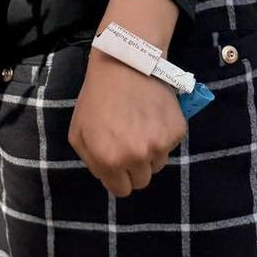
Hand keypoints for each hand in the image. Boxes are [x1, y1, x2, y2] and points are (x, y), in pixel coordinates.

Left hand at [69, 50, 185, 196]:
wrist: (124, 66)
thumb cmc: (96, 98)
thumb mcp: (78, 131)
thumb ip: (91, 160)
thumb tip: (108, 177)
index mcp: (108, 160)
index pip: (122, 190)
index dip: (118, 178)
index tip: (118, 166)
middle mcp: (136, 157)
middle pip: (142, 181)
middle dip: (134, 168)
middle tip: (128, 143)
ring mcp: (159, 145)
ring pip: (158, 164)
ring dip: (149, 152)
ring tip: (138, 126)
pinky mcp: (177, 132)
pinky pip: (170, 147)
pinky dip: (162, 136)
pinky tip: (151, 117)